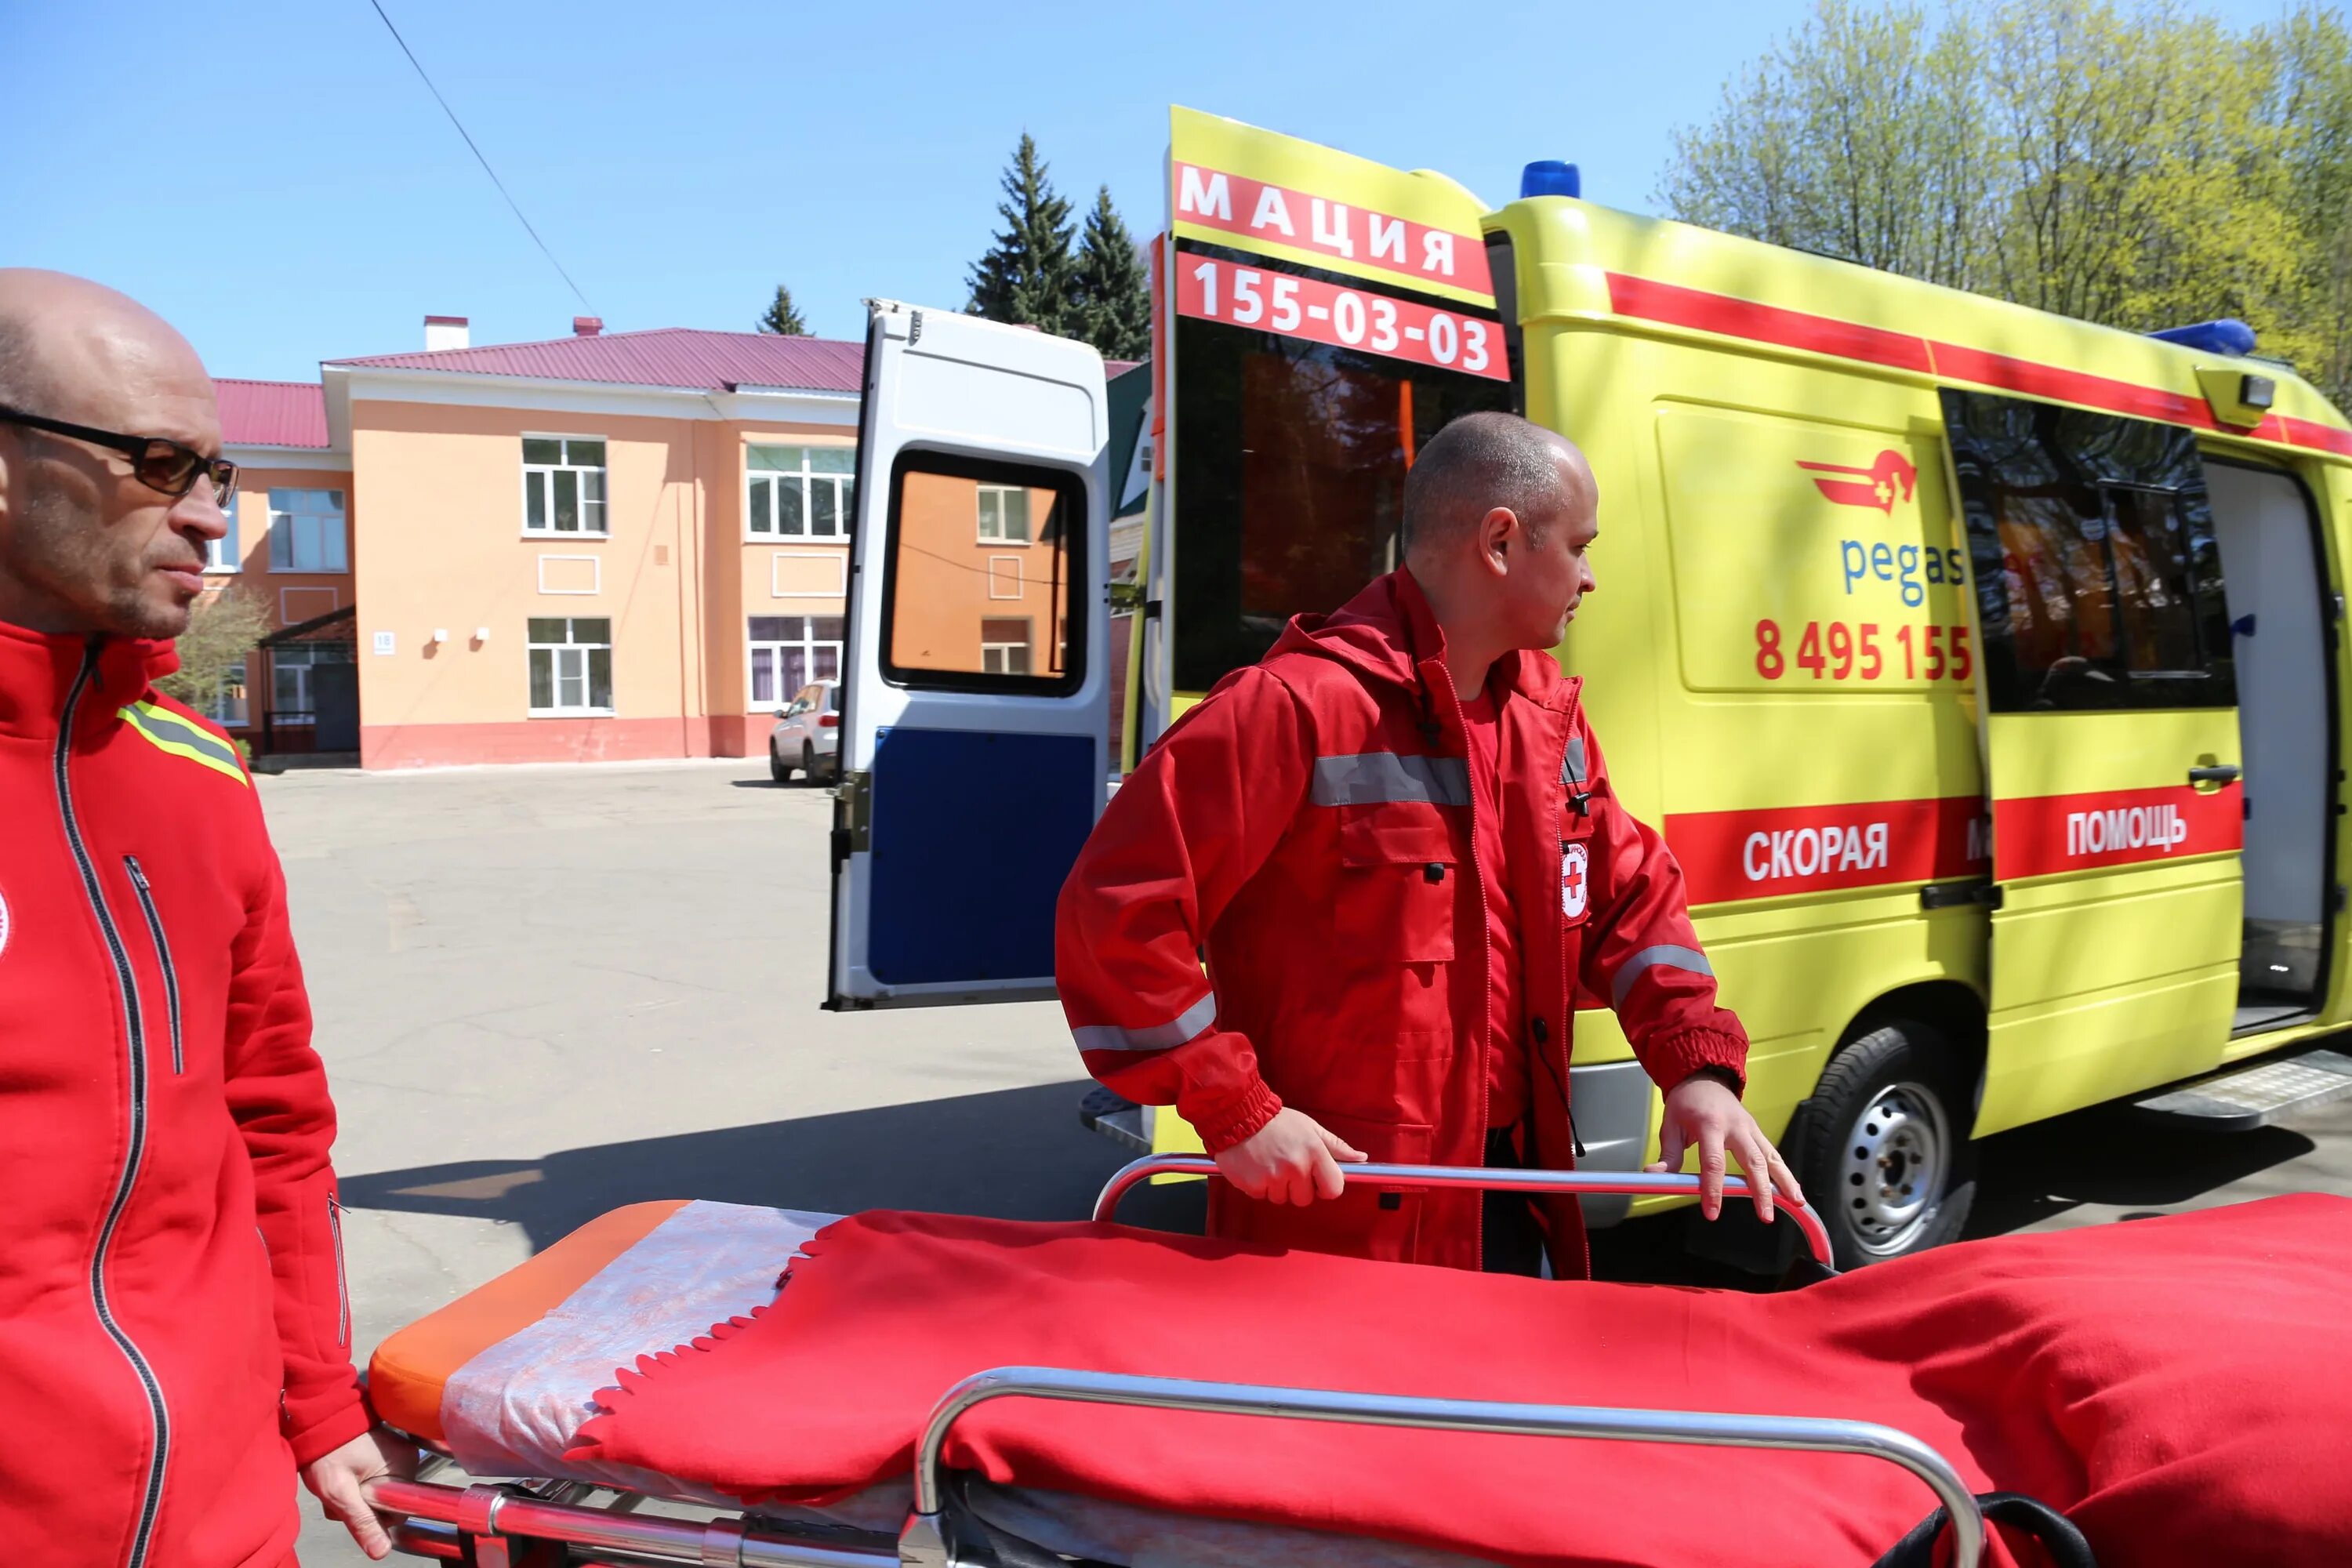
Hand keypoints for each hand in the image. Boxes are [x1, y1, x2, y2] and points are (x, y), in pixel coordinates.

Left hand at [300, 1426, 416, 1560]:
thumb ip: (362, 1521)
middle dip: (361, 1506)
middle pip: (389, 1503)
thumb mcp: (339, 1492)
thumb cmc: (328, 1451)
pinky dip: (358, 1487)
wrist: (317, 1421)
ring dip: (356, 1498)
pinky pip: (377, 1483)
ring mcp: (397, 1457)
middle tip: (340, 1494)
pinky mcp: (387, 1456)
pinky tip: (343, 1479)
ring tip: (338, 1484)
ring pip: (380, 1495)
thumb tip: (382, 1552)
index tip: (353, 1503)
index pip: (399, 1510)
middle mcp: (407, 1460)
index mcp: (404, 1466)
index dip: (374, 1515)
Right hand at [1214, 1107, 1367, 1205]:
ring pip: (1282, 1199)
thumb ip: (1336, 1146)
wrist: (1238, 1115)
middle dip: (1297, 1187)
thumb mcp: (1310, 1128)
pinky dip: (1259, 1186)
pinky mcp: (1253, 1185)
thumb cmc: (1276, 1122)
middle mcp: (1295, 1167)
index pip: (1334, 1188)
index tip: (1317, 1180)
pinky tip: (1255, 1167)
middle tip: (1286, 1165)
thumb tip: (1361, 1158)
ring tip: (1268, 1163)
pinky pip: (1262, 1196)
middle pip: (1305, 1199)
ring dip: (1276, 1187)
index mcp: (1314, 1152)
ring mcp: (1273, 1177)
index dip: (1325, 1187)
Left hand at [1648, 1071, 1803, 1223]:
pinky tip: (1793, 1191)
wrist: (1703, 1078)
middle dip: (1761, 1191)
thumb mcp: (1670, 1126)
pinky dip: (1785, 1173)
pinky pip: (1773, 1154)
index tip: (1712, 1212)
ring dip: (1784, 1181)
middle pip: (1753, 1161)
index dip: (1714, 1189)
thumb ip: (1668, 1155)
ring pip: (1771, 1157)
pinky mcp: (1758, 1132)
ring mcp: (1750, 1128)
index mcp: (1710, 1124)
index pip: (1714, 1162)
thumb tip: (1654, 1176)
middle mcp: (1736, 1126)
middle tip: (1766, 1216)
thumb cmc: (1686, 1104)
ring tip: (1796, 1203)